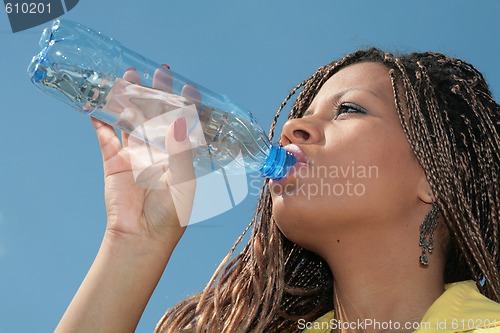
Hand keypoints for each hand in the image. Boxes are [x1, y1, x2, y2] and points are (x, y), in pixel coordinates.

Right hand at [91, 66, 197, 245]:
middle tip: (159, 72)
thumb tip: (181, 122)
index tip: (188, 87)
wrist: (141, 238)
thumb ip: (181, 152)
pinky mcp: (114, 160)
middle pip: (157, 115)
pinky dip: (100, 121)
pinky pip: (105, 137)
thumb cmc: (170, 215)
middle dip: (158, 93)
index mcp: (178, 154)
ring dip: (129, 99)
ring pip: (131, 120)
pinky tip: (96, 107)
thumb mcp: (182, 182)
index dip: (186, 105)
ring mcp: (134, 153)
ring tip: (129, 76)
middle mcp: (158, 150)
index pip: (183, 123)